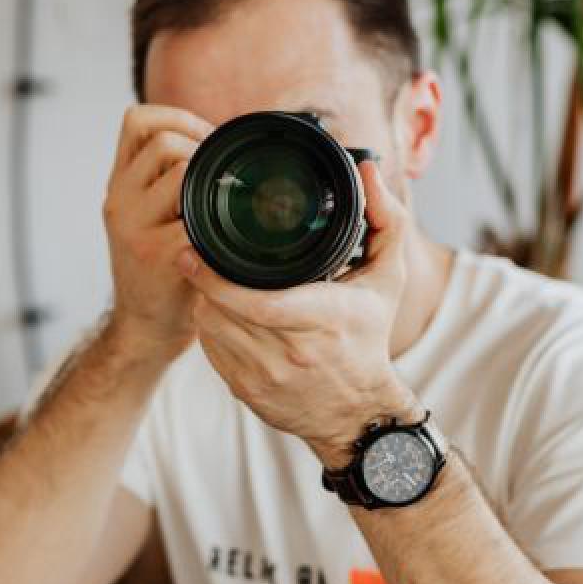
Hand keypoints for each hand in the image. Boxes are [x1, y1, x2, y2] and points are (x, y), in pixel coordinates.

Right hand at [102, 103, 212, 360]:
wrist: (144, 330)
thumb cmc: (161, 272)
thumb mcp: (149, 218)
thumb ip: (167, 183)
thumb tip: (220, 144)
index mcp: (119, 185)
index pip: (136, 120)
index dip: (177, 119)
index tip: (204, 142)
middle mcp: (119, 199)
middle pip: (163, 140)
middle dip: (202, 149)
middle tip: (220, 178)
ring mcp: (133, 225)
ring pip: (179, 168)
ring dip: (209, 180)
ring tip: (219, 205)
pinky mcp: (155, 253)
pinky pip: (194, 215)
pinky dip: (216, 219)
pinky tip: (223, 233)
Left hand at [176, 155, 419, 462]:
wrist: (358, 412)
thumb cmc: (368, 337)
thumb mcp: (388, 279)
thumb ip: (386, 221)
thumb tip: (365, 172)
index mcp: (326, 318)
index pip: (259, 302)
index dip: (217, 278)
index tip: (194, 252)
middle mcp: (293, 353)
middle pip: (225, 311)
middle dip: (204, 281)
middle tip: (195, 256)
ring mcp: (265, 376)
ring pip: (211, 329)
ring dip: (204, 302)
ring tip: (211, 281)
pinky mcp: (246, 392)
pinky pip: (210, 351)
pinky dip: (209, 328)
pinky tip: (220, 313)